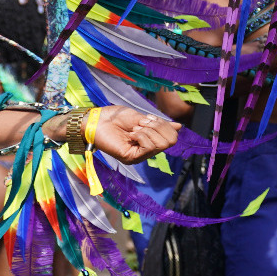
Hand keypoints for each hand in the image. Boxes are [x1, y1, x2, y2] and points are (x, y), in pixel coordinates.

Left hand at [47, 107, 178, 162]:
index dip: (165, 125)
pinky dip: (142, 136)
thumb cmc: (116, 117)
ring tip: (134, 129)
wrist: (97, 120)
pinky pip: (148, 147)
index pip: (173, 137)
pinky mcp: (130, 158)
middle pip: (171, 141)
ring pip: (161, 145)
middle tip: (141, 124)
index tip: (149, 118)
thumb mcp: (143, 118)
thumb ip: (159, 125)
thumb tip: (179, 127)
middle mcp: (146, 151)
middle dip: (158, 127)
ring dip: (149, 131)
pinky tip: (132, 134)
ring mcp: (139, 156)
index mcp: (150, 141)